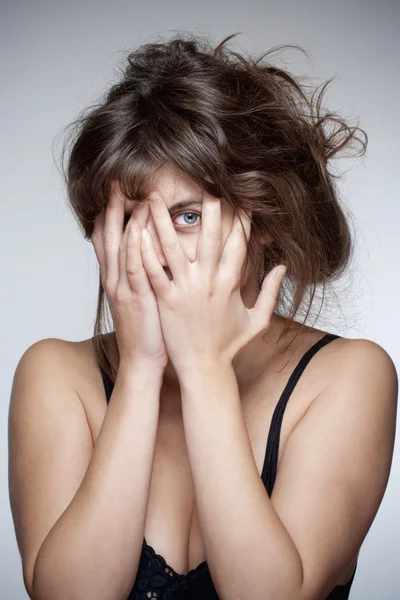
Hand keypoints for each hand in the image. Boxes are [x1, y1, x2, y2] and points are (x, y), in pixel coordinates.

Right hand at [91, 183, 167, 370]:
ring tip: (128, 194)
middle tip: (115, 183)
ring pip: (121, 247)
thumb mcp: (141, 296)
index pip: (107, 240)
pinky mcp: (138, 297)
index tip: (115, 193)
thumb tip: (155, 251)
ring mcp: (124, 287)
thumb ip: (144, 273)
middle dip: (111, 209)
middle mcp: (116, 278)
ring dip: (124, 219)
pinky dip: (134, 247)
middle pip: (109, 236)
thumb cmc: (147, 328)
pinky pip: (134, 267)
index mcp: (117, 277)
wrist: (142, 359)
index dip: (108, 216)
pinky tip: (137, 228)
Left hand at [139, 195, 285, 373]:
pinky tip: (138, 231)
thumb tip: (281, 267)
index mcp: (232, 283)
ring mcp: (186, 290)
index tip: (240, 197)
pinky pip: (154, 271)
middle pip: (211, 236)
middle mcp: (210, 282)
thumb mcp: (258, 321)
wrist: (204, 369)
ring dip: (164, 221)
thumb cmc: (228, 346)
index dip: (241, 217)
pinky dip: (145, 250)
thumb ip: (270, 292)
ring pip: (174, 248)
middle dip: (209, 207)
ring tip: (155, 198)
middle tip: (204, 181)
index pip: (239, 243)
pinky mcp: (165, 299)